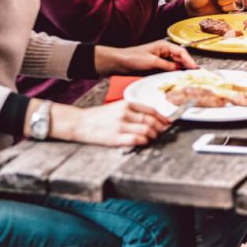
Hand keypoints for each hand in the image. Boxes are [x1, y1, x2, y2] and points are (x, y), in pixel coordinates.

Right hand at [55, 100, 170, 146]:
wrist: (79, 122)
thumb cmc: (98, 116)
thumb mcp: (116, 107)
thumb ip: (132, 111)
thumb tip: (151, 119)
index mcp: (126, 104)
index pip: (151, 110)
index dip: (162, 118)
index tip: (167, 123)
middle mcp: (125, 113)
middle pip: (151, 120)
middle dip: (160, 128)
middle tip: (161, 132)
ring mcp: (120, 125)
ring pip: (147, 129)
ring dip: (153, 135)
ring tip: (152, 138)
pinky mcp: (115, 137)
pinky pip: (137, 139)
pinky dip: (144, 141)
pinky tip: (143, 141)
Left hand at [94, 40, 196, 75]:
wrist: (119, 62)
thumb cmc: (133, 58)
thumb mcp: (152, 62)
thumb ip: (167, 65)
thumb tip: (179, 68)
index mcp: (164, 46)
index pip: (181, 52)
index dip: (189, 60)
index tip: (194, 68)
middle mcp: (164, 51)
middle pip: (180, 58)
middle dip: (187, 65)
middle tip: (194, 74)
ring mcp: (161, 58)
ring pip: (176, 64)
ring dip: (181, 69)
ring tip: (187, 77)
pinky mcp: (157, 65)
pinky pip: (169, 68)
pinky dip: (174, 72)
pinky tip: (177, 78)